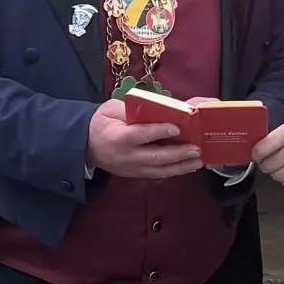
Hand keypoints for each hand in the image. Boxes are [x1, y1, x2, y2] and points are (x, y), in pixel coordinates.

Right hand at [86, 98, 202, 178]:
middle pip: (154, 157)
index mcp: (118, 137)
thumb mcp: (111, 109)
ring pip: (159, 170)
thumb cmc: (101, 123)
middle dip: (177, 154)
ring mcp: (131, 168)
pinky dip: (174, 171)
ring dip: (181, 167)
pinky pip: (157, 174)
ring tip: (198, 161)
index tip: (177, 128)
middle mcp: (126, 156)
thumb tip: (159, 109)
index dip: (159, 132)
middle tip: (195, 149)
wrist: (85, 145)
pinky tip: (187, 166)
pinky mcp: (136, 174)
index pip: (141, 135)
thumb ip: (133, 110)